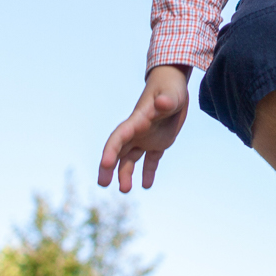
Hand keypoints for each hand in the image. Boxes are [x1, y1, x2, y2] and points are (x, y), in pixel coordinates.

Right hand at [99, 64, 189, 191]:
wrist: (173, 85)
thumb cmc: (171, 87)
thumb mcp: (171, 94)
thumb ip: (166, 100)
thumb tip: (162, 103)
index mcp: (137, 120)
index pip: (119, 137)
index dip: (111, 151)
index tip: (105, 164)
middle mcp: (137, 131)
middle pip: (118, 151)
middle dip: (109, 167)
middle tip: (102, 184)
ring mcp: (146, 137)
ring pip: (131, 158)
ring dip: (126, 173)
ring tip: (125, 190)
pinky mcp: (158, 142)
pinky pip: (150, 160)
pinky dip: (148, 172)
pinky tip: (147, 185)